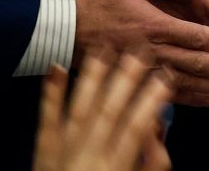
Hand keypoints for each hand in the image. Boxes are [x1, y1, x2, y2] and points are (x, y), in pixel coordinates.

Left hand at [33, 54, 171, 170]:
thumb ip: (153, 163)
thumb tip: (157, 128)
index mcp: (117, 167)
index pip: (136, 126)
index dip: (151, 99)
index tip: (165, 76)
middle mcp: (90, 155)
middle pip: (109, 110)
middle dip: (126, 78)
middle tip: (139, 51)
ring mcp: (64, 150)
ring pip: (80, 107)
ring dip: (92, 76)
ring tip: (104, 49)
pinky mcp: (43, 150)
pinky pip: (46, 117)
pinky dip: (51, 92)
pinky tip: (57, 66)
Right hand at [75, 0, 208, 106]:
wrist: (72, 33)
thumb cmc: (103, 6)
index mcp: (155, 26)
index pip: (197, 37)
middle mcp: (155, 51)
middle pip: (198, 63)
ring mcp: (148, 71)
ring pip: (189, 81)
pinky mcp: (140, 82)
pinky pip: (170, 94)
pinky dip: (191, 99)